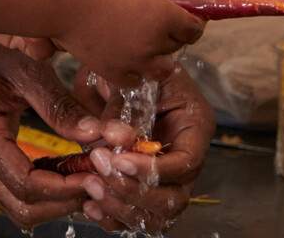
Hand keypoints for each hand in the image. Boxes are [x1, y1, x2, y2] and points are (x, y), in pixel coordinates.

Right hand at [0, 41, 96, 228]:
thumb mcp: (25, 68)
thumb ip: (58, 104)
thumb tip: (95, 134)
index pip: (24, 183)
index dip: (64, 188)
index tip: (97, 177)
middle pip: (21, 206)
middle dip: (63, 202)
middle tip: (98, 184)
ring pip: (18, 208)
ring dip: (56, 203)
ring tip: (87, 180)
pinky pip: (16, 194)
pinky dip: (46, 195)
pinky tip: (69, 175)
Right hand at [53, 0, 203, 86]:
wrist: (62, 2)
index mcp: (165, 16)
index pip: (195, 28)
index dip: (192, 23)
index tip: (186, 19)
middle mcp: (156, 43)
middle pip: (177, 47)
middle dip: (171, 36)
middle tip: (155, 25)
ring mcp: (136, 61)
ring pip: (162, 68)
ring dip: (158, 59)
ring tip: (144, 47)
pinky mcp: (116, 73)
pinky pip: (135, 79)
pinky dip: (133, 71)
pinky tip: (124, 58)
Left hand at [66, 64, 213, 232]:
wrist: (118, 67)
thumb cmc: (127, 67)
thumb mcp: (126, 77)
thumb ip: (121, 108)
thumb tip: (114, 136)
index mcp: (193, 124)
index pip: (186, 162)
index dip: (153, 168)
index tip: (118, 160)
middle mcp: (185, 155)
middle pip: (175, 196)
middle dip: (135, 191)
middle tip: (98, 169)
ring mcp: (167, 175)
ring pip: (158, 214)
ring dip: (122, 207)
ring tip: (90, 187)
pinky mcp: (145, 185)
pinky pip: (137, 215)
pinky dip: (114, 216)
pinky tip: (90, 205)